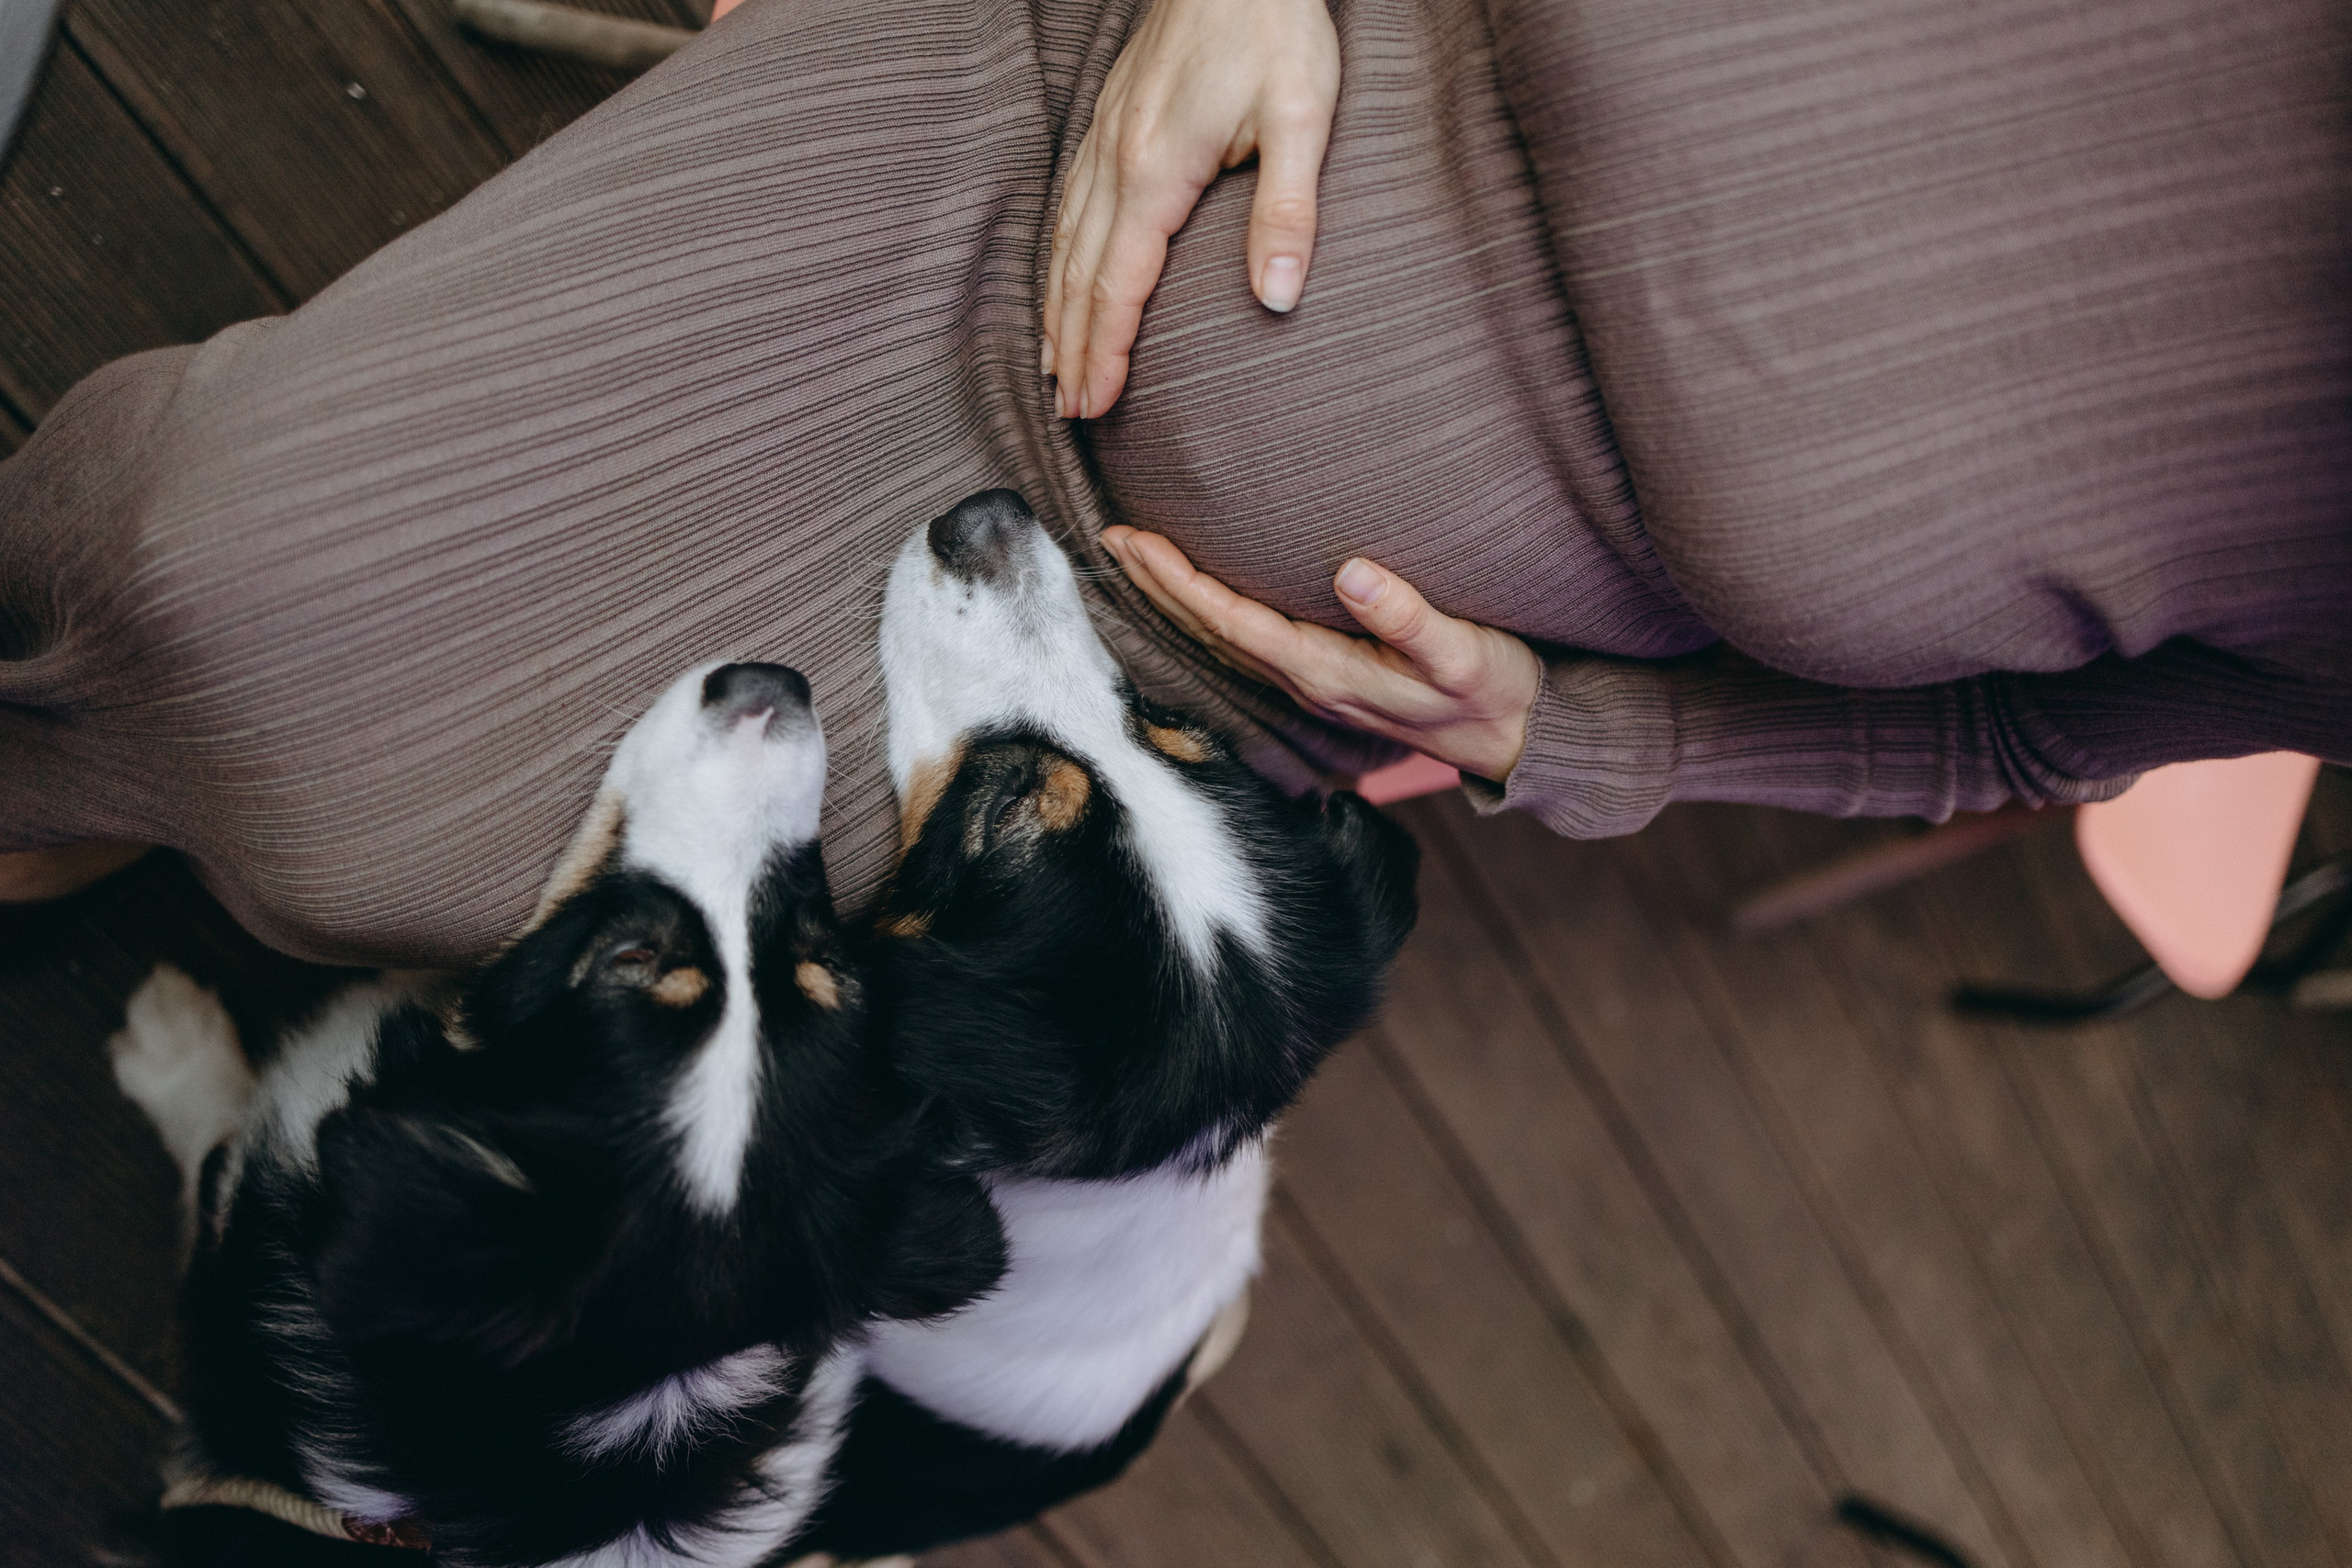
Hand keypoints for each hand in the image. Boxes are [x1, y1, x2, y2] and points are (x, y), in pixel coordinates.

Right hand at [1043, 0, 1338, 419]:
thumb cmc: (1273, 26)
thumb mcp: (1301, 117)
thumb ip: (1287, 212)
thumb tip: (1277, 298)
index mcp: (1155, 171)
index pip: (1118, 286)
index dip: (1105, 353)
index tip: (1095, 405)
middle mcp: (1115, 161)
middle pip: (1080, 275)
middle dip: (1073, 348)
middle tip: (1070, 410)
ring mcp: (1105, 139)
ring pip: (1066, 242)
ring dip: (1058, 310)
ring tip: (1055, 366)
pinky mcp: (1110, 121)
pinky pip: (1070, 205)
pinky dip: (1059, 256)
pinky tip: (1062, 277)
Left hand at [1101, 528, 1541, 781]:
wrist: (1512, 740)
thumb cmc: (1492, 689)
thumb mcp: (1465, 653)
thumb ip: (1411, 618)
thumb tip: (1354, 573)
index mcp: (1328, 671)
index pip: (1233, 621)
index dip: (1179, 582)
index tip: (1136, 542)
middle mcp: (1306, 682)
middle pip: (1210, 632)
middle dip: (1157, 586)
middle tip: (1110, 536)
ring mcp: (1310, 684)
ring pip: (1220, 640)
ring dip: (1173, 600)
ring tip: (1134, 559)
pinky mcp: (1323, 677)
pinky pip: (1245, 644)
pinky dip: (1208, 614)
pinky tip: (1193, 594)